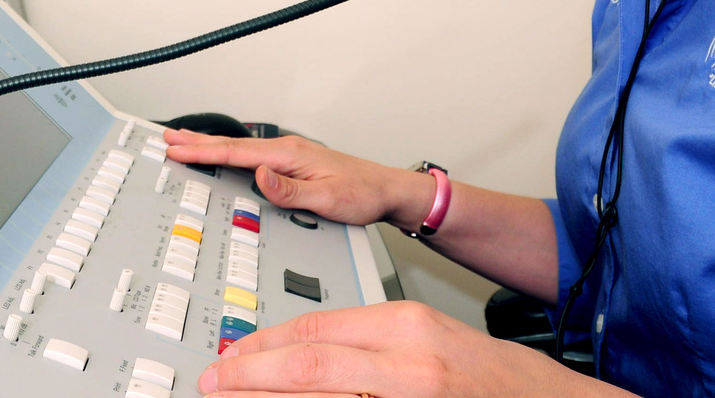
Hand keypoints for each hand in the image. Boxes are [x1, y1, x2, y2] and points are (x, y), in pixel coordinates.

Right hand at [163, 130, 426, 228]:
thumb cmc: (362, 194)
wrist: (387, 191)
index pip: (236, 153)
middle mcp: (286, 150)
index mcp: (288, 155)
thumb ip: (289, 190)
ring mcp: (288, 155)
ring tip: (185, 141)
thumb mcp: (326, 200)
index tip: (176, 148)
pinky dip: (229, 153)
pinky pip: (250, 156)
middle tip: (167, 137)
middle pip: (232, 145)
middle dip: (197, 141)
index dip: (203, 152)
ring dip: (210, 145)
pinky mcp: (292, 163)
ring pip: (239, 149)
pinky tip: (224, 156)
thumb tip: (258, 176)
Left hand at [195, 301, 611, 397]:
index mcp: (407, 324)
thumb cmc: (499, 381)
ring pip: (320, 396)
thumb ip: (373, 341)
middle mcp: (407, 361)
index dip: (265, 344)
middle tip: (214, 381)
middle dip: (251, 373)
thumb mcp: (432, 340)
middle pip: (308, 361)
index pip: (316, 326)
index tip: (233, 355)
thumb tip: (304, 354)